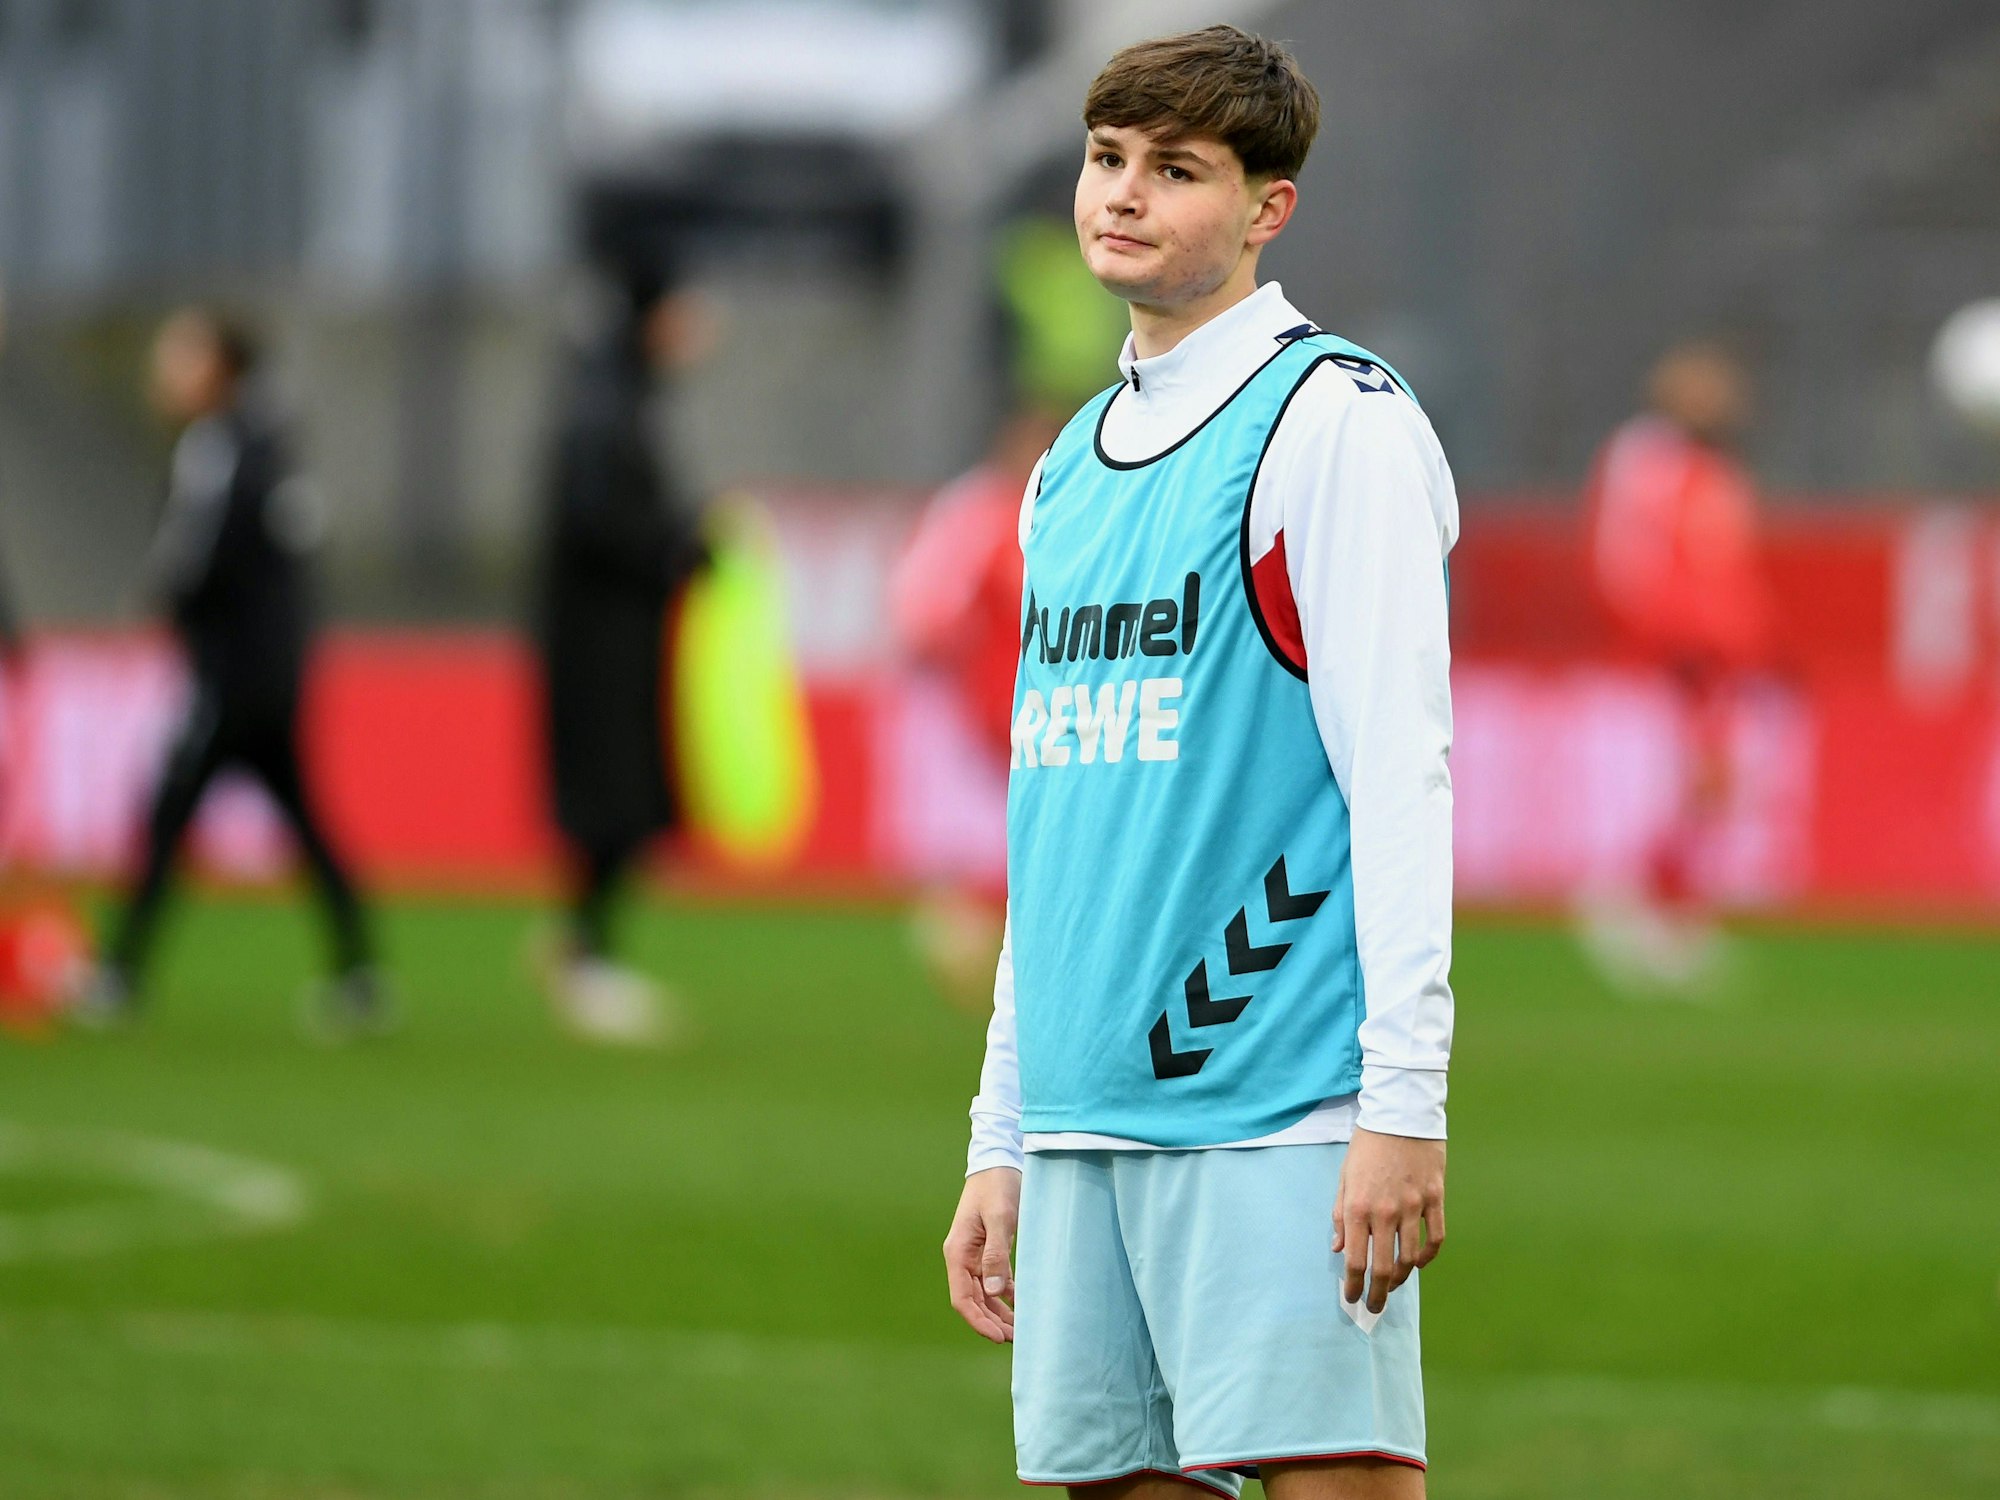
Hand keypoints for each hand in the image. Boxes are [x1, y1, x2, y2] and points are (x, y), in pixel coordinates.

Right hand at [943, 1166, 1020, 1343]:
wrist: (1000, 1160)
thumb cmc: (998, 1185)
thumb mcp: (1000, 1218)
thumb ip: (996, 1253)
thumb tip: (994, 1290)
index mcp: (958, 1252)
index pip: (963, 1298)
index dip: (978, 1321)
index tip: (998, 1337)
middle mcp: (963, 1257)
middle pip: (973, 1300)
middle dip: (992, 1322)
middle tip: (1016, 1339)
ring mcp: (975, 1255)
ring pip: (985, 1294)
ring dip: (999, 1312)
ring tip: (1020, 1329)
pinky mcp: (989, 1250)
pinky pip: (995, 1281)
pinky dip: (1006, 1296)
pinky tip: (1021, 1305)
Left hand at [1334, 1128, 1445, 1314]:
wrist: (1400, 1114)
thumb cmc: (1367, 1146)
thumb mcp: (1344, 1178)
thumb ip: (1341, 1215)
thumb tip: (1339, 1248)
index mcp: (1358, 1208)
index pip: (1356, 1260)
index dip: (1353, 1286)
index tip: (1352, 1299)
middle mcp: (1386, 1212)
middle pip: (1383, 1267)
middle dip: (1377, 1293)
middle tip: (1374, 1307)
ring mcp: (1414, 1207)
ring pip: (1411, 1258)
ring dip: (1401, 1278)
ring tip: (1393, 1285)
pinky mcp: (1435, 1199)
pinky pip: (1435, 1238)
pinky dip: (1428, 1256)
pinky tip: (1419, 1262)